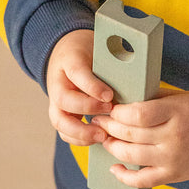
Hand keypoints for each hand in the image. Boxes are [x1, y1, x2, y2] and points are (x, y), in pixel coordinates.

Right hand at [46, 30, 112, 145]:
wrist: (67, 54)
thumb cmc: (89, 53)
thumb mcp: (99, 49)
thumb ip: (111, 63)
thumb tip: (134, 81)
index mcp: (69, 60)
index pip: (77, 72)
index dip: (92, 86)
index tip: (110, 95)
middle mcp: (57, 82)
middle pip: (64, 100)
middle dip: (87, 109)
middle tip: (109, 112)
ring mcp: (55, 100)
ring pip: (60, 120)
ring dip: (81, 132)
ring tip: (103, 136)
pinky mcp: (59, 114)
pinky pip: (64, 131)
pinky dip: (79, 139)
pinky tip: (97, 139)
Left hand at [92, 90, 188, 187]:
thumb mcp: (183, 98)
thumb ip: (155, 98)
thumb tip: (123, 99)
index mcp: (177, 113)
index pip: (138, 114)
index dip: (118, 112)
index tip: (110, 107)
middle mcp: (173, 138)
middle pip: (131, 134)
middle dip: (109, 126)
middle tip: (99, 119)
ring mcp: (172, 159)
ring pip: (131, 156)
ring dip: (112, 147)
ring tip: (104, 138)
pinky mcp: (173, 176)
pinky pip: (142, 180)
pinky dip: (124, 177)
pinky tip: (113, 168)